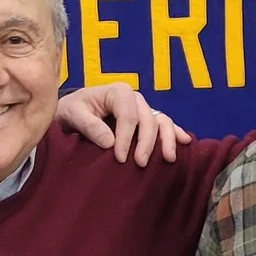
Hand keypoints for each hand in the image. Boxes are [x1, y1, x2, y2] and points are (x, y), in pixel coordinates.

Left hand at [58, 82, 187, 164]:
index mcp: (117, 92)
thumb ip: (89, 126)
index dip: (127, 137)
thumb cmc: (70, 111)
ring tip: (169, 158)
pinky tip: (185, 142)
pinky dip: (175, 133)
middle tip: (141, 163)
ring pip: (161, 121)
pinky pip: (165, 125)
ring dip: (167, 140)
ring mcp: (143, 109)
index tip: (120, 158)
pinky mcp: (147, 120)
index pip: (128, 115)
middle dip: (146, 142)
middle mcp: (134, 98)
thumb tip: (110, 142)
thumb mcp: (72, 115)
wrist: (71, 113)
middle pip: (148, 119)